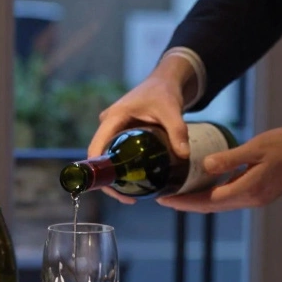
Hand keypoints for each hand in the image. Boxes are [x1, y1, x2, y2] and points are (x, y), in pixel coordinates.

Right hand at [89, 55, 198, 202]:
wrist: (164, 82)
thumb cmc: (164, 92)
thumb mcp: (171, 111)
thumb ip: (177, 131)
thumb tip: (184, 156)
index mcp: (113, 118)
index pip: (96, 149)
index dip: (101, 172)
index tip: (116, 189)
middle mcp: (107, 125)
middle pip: (100, 158)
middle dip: (111, 180)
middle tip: (129, 198)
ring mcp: (112, 130)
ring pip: (107, 158)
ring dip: (116, 177)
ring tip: (133, 195)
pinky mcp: (119, 134)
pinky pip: (115, 154)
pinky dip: (122, 169)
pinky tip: (134, 183)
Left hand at [156, 125, 281, 212]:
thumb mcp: (257, 148)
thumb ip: (230, 159)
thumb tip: (205, 167)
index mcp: (248, 190)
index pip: (208, 201)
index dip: (185, 201)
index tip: (165, 200)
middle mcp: (251, 199)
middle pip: (211, 206)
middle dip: (187, 204)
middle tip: (165, 199)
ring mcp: (257, 198)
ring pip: (221, 203)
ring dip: (199, 201)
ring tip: (179, 193)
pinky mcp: (261, 193)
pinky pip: (231, 197)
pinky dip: (215, 194)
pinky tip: (205, 185)